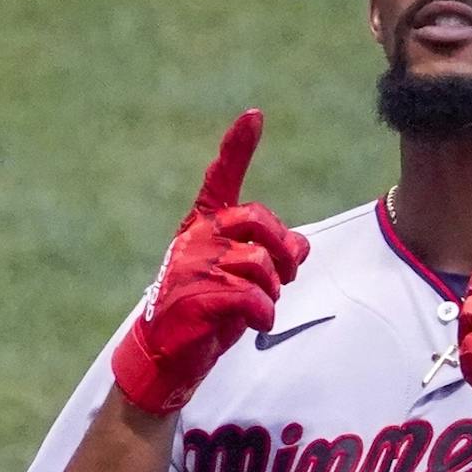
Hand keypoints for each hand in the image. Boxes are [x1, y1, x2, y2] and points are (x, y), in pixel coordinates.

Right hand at [110, 109, 310, 414]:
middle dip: (282, 250)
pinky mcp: (195, 298)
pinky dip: (263, 312)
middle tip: (285, 277)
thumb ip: (270, 256)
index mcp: (204, 226)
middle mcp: (197, 238)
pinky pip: (251, 297)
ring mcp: (193, 266)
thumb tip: (303, 245)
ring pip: (259, 265)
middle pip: (259, 221)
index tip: (255, 116)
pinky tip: (257, 321)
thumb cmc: (207, 312)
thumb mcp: (243, 279)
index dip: (238, 147)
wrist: (167, 355)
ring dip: (271, 293)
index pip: (221, 179)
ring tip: (256, 309)